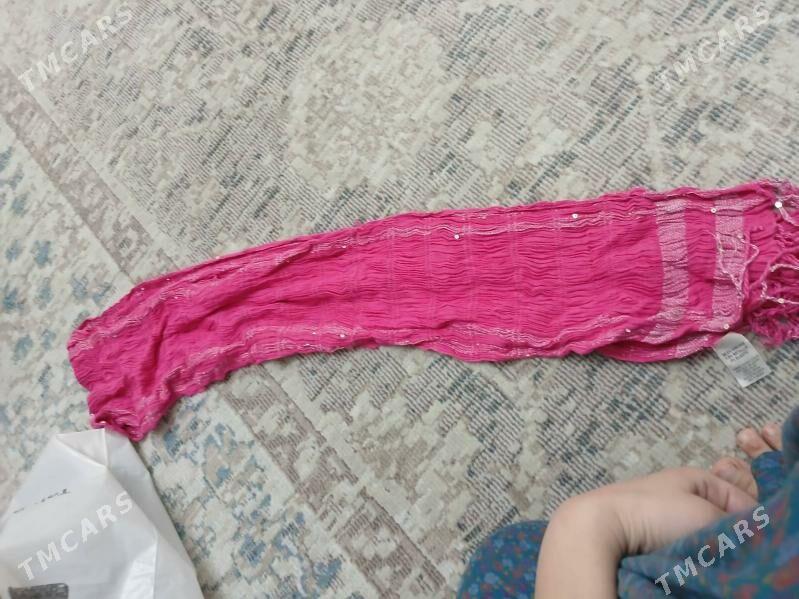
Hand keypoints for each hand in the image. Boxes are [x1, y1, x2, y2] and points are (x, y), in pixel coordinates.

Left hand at [535, 467, 757, 597]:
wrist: (599, 528)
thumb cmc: (654, 514)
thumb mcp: (705, 515)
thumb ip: (734, 525)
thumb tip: (746, 536)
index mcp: (693, 476)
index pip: (738, 497)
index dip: (749, 519)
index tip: (753, 541)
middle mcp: (676, 489)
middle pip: (715, 516)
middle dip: (725, 534)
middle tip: (731, 553)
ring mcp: (658, 511)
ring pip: (695, 532)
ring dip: (703, 546)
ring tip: (704, 559)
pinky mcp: (643, 532)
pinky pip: (673, 543)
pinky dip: (682, 553)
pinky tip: (682, 561)